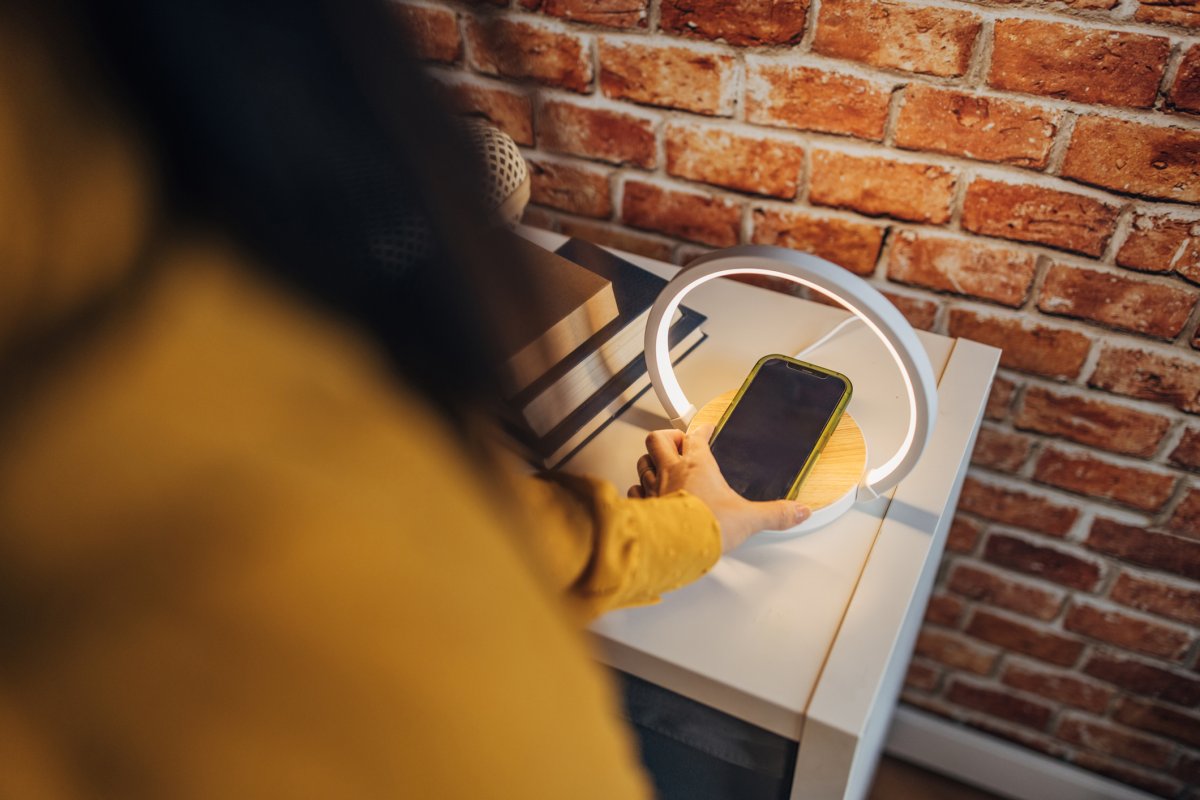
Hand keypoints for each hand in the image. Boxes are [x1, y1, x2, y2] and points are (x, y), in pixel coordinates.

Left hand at [628, 424, 810, 551]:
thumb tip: (797, 512)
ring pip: (643, 462)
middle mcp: (671, 471)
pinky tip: (645, 494)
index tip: (706, 430)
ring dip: (650, 460)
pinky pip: (635, 491)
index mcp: (697, 465)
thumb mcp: (749, 519)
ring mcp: (653, 488)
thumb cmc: (706, 526)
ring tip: (659, 463)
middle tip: (677, 442)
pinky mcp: (643, 506)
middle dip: (667, 437)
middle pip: (658, 439)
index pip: (695, 436)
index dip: (700, 430)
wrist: (677, 546)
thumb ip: (775, 514)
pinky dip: (639, 489)